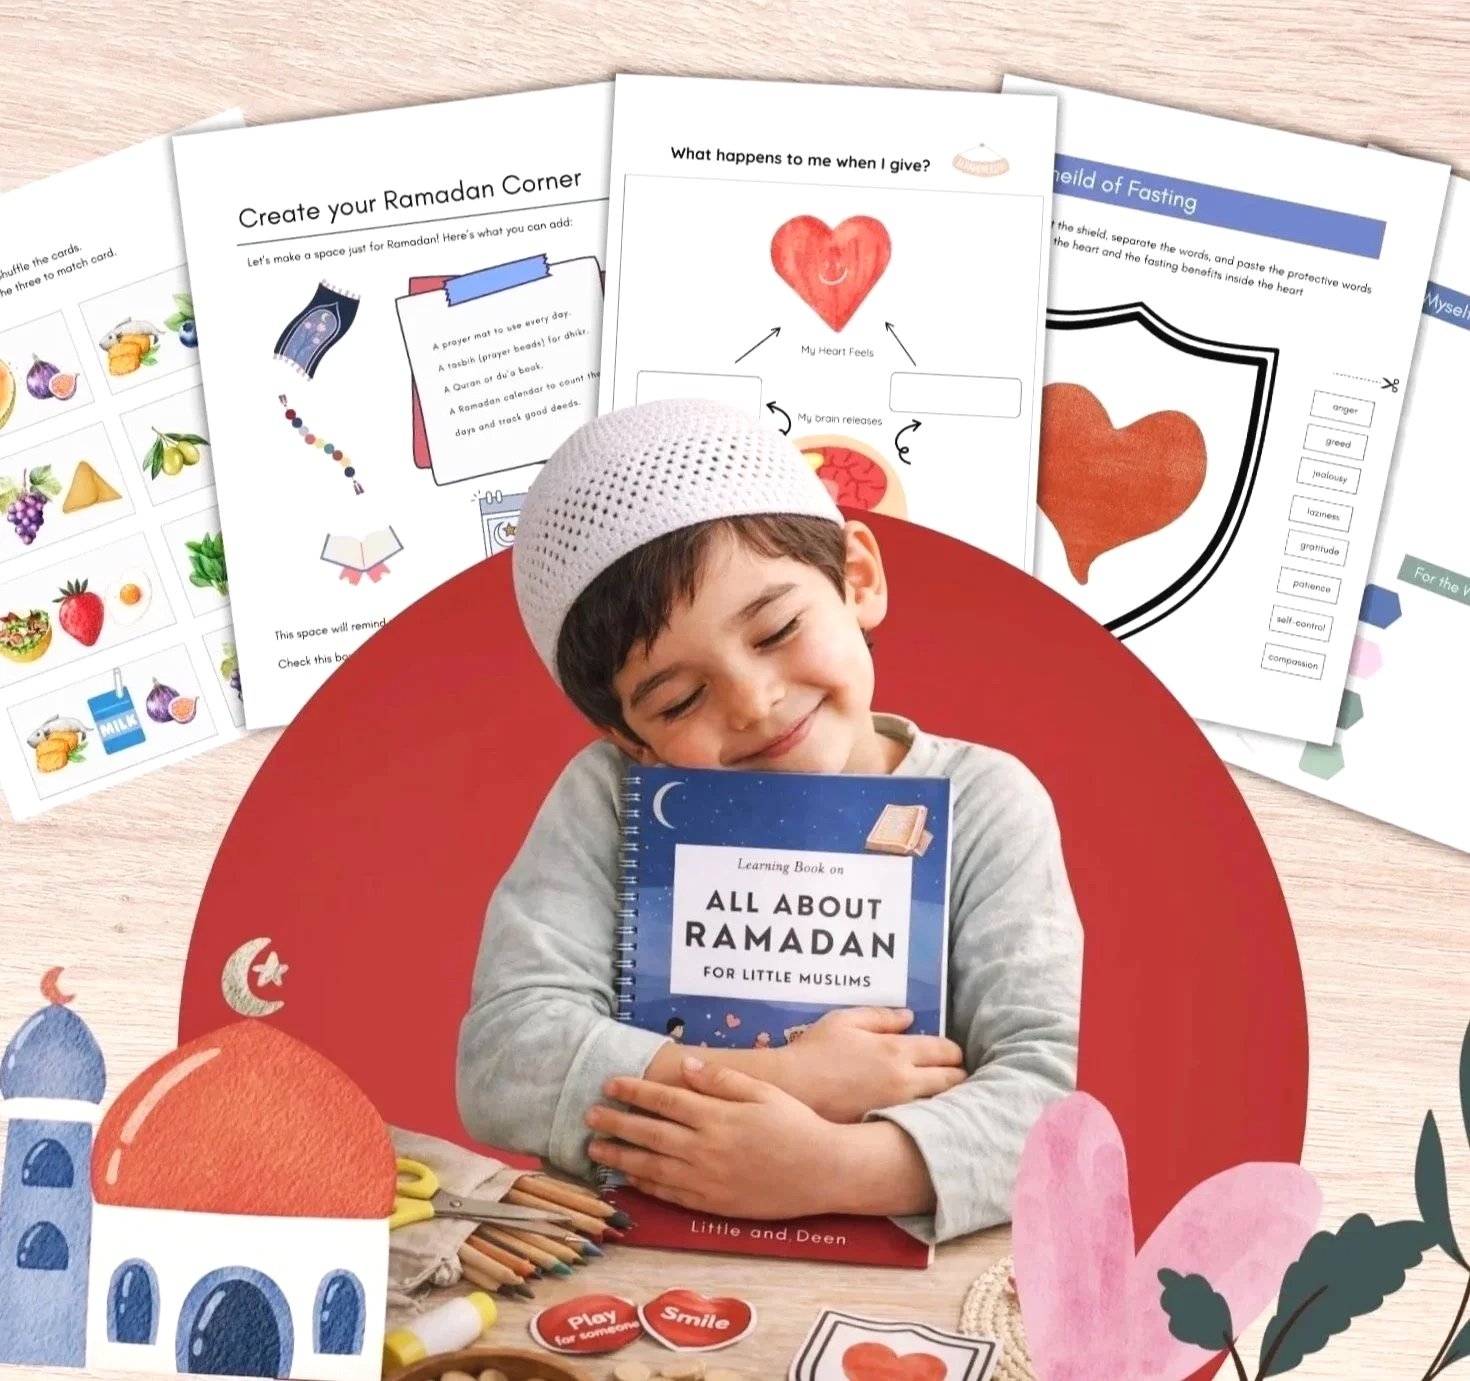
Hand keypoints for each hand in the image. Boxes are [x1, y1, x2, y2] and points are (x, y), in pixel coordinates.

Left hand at [586, 1057, 838, 1218]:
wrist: (822, 1171)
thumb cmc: (795, 1124)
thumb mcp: (762, 1092)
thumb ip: (722, 1079)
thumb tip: (687, 1065)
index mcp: (716, 1116)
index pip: (663, 1100)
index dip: (633, 1091)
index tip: (609, 1084)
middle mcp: (704, 1148)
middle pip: (648, 1133)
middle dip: (615, 1123)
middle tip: (589, 1115)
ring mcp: (706, 1179)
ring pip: (651, 1167)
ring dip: (620, 1157)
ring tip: (595, 1150)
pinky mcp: (712, 1203)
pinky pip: (670, 1194)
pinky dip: (645, 1186)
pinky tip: (629, 1179)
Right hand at [774, 1006, 966, 1121]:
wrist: (791, 1089)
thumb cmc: (815, 1050)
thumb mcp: (845, 1021)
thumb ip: (881, 1016)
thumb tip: (909, 1017)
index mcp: (896, 1051)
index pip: (946, 1051)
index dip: (954, 1052)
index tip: (950, 1053)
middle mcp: (904, 1081)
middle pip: (953, 1081)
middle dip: (957, 1075)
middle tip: (951, 1073)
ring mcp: (897, 1109)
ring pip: (941, 1106)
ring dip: (945, 1098)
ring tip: (939, 1094)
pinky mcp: (886, 1128)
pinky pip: (919, 1123)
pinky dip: (926, 1117)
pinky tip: (919, 1114)